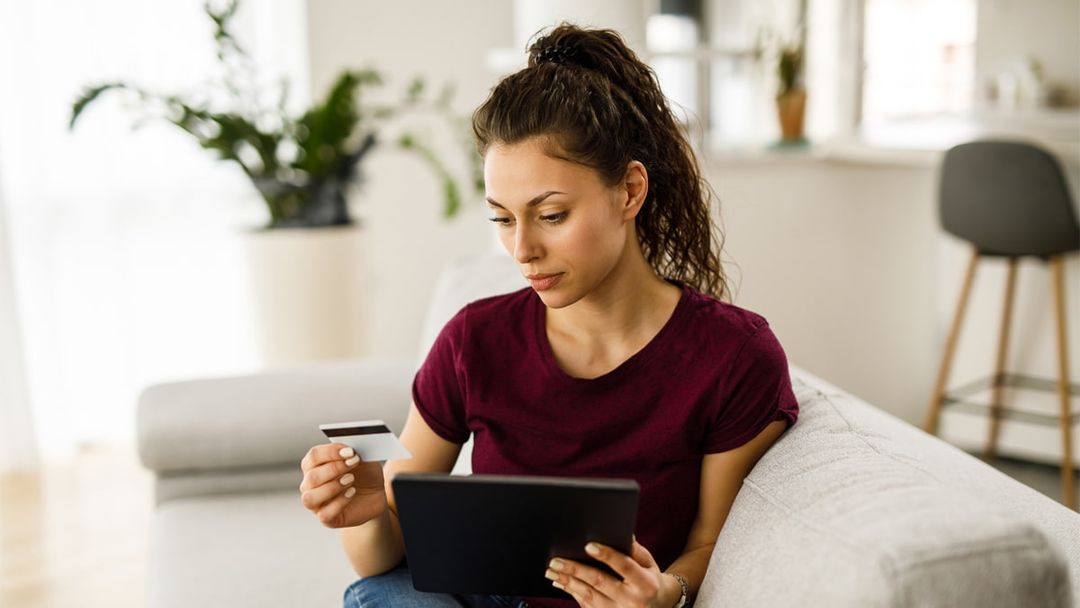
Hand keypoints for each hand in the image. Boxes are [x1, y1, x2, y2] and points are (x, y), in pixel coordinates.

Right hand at [299, 443, 386, 527]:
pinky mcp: (326, 518)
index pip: (313, 456)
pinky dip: (339, 502)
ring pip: (310, 498)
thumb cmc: (364, 474)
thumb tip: (349, 449)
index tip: (349, 451)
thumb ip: (354, 452)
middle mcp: (310, 485)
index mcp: (315, 465)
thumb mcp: (363, 459)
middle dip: (334, 468)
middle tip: (353, 462)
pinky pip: (324, 514)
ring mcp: (316, 503)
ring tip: (351, 479)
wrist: (375, 495)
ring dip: (332, 487)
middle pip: (312, 477)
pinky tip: (351, 492)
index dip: (330, 452)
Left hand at [545, 540, 680, 606]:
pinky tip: (560, 582)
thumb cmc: (650, 579)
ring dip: (568, 581)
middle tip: (556, 560)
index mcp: (646, 583)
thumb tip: (621, 533)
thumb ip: (635, 550)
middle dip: (576, 569)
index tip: (588, 545)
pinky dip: (571, 592)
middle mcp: (632, 600)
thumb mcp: (649, 563)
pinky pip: (586, 605)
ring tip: (552, 570)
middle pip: (600, 582)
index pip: (625, 566)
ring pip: (589, 595)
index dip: (607, 555)